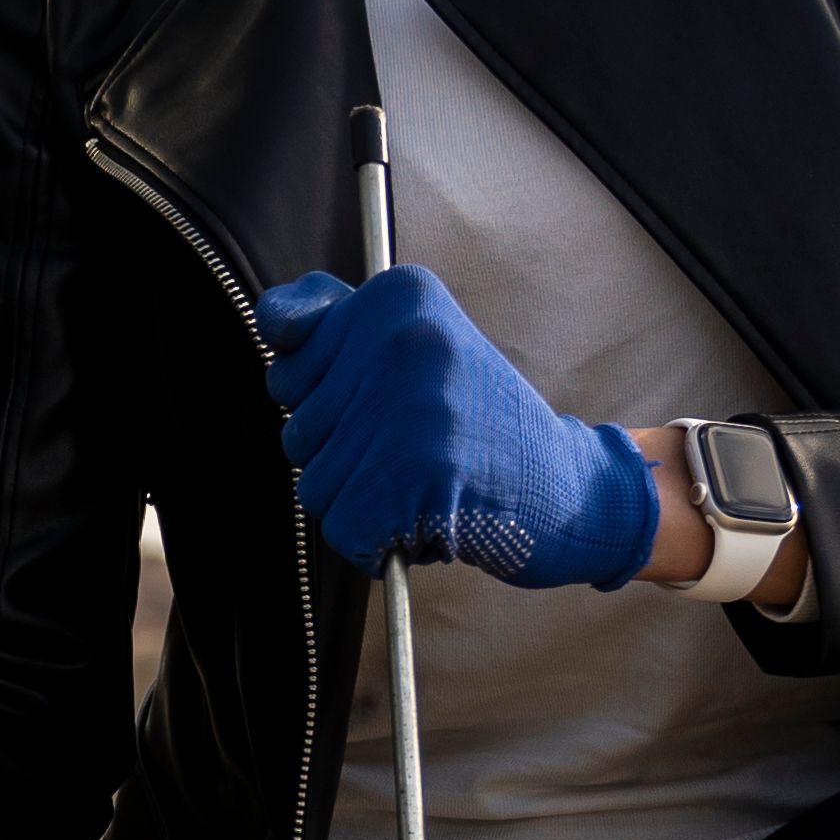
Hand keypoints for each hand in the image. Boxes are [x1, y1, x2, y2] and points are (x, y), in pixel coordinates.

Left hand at [249, 267, 659, 584]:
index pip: (285, 355)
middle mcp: (401, 340)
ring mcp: (408, 410)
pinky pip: (342, 530)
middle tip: (422, 447)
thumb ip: (333, 322)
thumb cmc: (480, 423)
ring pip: (315, 484)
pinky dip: (377, 544)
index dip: (328, 397)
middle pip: (297, 428)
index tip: (392, 397)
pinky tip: (431, 518)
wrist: (568, 486)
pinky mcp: (413, 479)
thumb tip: (271, 318)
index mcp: (398, 295)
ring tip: (430, 481)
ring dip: (364, 502)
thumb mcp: (414, 344)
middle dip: (348, 455)